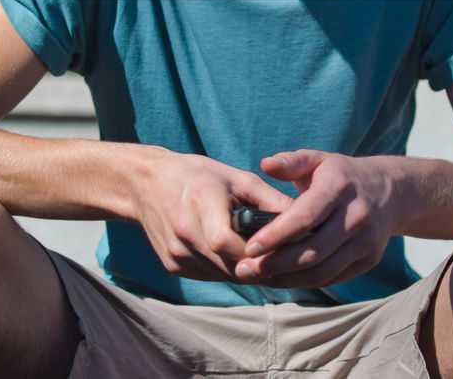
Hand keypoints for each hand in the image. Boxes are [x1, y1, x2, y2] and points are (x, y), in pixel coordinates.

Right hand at [133, 149, 293, 281]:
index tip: (282, 249)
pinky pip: (210, 275)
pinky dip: (228, 269)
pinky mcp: (173, 265)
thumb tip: (305, 221)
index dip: (256, 251)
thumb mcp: (237, 178)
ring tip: (267, 257)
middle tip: (286, 259)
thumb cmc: (198, 176)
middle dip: (259, 263)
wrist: (147, 185)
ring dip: (246, 269)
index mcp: (200, 202)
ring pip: (222, 274)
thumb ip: (271, 200)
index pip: (226, 242)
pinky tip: (241, 256)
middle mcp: (183, 232)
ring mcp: (176, 253)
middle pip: (229, 263)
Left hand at [234, 150, 401, 288]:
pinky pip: (333, 278)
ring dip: (287, 280)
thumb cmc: (341, 174)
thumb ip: (290, 162)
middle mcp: (356, 216)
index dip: (275, 235)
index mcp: (339, 188)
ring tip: (257, 278)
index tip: (249, 248)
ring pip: (323, 270)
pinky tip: (282, 280)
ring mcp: (366, 241)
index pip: (305, 218)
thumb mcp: (318, 159)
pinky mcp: (370, 259)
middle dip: (275, 264)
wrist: (390, 191)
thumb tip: (265, 164)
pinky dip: (305, 282)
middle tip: (244, 269)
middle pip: (312, 250)